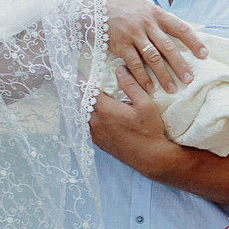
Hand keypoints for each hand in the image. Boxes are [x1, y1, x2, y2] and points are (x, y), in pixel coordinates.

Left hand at [89, 59, 175, 176]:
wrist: (150, 158)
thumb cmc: (149, 131)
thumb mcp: (145, 104)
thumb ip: (131, 85)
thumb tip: (120, 70)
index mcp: (106, 110)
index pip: (87, 91)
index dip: (83, 81)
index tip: (78, 73)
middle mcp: (96, 122)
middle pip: (82, 103)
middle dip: (83, 93)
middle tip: (83, 84)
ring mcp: (96, 134)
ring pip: (84, 116)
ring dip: (85, 106)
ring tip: (89, 98)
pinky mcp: (99, 142)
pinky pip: (88, 126)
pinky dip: (89, 118)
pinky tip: (96, 115)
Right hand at [107, 0, 206, 94]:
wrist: (96, 5)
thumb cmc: (125, 9)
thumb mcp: (145, 8)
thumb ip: (160, 21)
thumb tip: (180, 33)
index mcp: (157, 14)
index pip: (181, 28)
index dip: (194, 42)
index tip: (204, 54)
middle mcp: (147, 23)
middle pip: (168, 47)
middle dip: (180, 65)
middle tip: (188, 79)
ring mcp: (134, 34)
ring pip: (153, 58)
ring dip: (163, 75)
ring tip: (171, 88)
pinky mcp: (121, 44)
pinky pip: (134, 63)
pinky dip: (142, 76)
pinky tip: (149, 87)